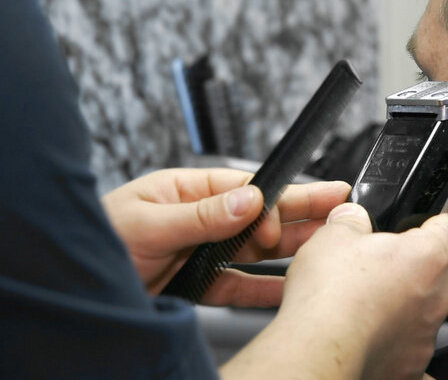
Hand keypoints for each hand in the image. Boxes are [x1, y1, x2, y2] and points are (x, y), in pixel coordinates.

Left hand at [101, 168, 349, 306]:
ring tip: (328, 244)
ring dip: (294, 248)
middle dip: (303, 209)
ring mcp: (205, 253)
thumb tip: (249, 199)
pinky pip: (241, 286)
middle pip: (264, 214)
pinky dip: (265, 290)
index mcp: (190, 191)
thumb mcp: (146, 223)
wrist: (75, 287)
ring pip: (260, 250)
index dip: (272, 202)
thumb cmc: (96, 239)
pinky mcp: (200, 285)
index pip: (246, 189)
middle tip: (341, 203)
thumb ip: (201, 215)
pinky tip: (290, 289)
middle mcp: (204, 219)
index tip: (278, 223)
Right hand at [221, 203, 447, 379]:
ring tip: (381, 301)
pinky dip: (401, 342)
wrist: (319, 349)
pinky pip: (414, 349)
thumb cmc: (330, 295)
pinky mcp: (411, 367)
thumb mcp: (333, 235)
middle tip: (404, 262)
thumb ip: (351, 219)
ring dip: (415, 304)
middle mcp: (435, 296)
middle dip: (433, 267)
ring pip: (433, 313)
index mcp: (426, 256)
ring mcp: (425, 335)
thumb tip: (352, 216)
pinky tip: (380, 337)